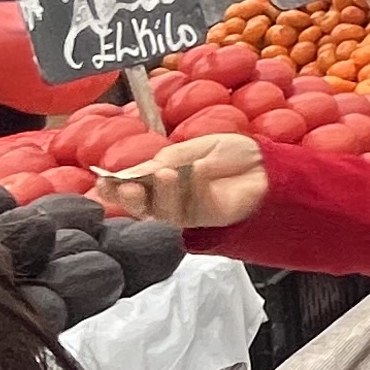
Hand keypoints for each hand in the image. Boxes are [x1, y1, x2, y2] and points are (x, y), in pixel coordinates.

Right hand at [92, 133, 268, 230]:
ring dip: (154, 194)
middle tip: (119, 185)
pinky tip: (174, 177)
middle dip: (125, 197)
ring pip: (158, 212)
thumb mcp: (195, 147)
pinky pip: (182, 213)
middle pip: (140, 205)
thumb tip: (139, 170)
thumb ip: (167, 159)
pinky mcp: (203, 221)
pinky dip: (176, 195)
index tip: (101, 179)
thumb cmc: (235, 154)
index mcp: (164, 178)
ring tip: (158, 175)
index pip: (134, 185)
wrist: (268, 167)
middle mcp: (171, 198)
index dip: (116, 185)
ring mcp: (186, 212)